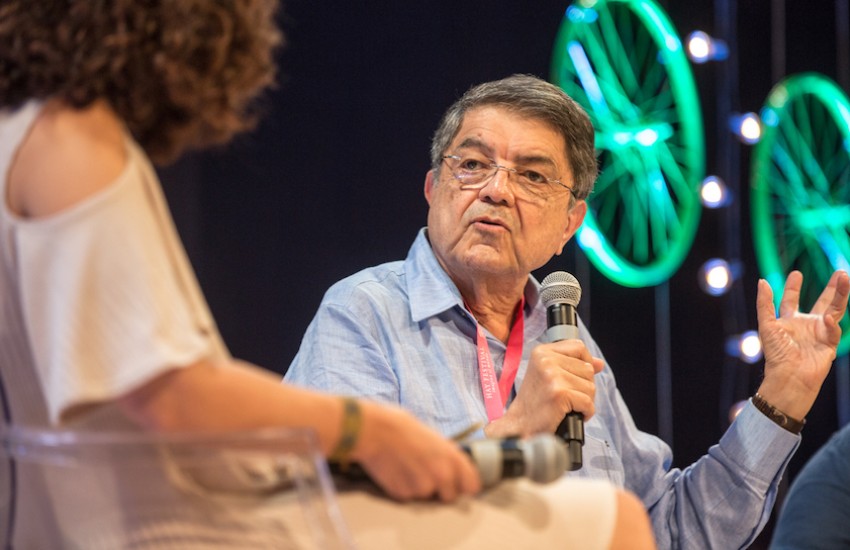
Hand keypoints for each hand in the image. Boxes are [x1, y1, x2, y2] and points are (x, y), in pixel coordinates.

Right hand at [351, 401, 480, 501]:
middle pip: (450, 496)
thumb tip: (448, 463)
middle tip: (426, 475)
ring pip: (427, 496)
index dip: (464, 484)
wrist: (371, 431)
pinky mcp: (404, 495)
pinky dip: (403, 488)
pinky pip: (408, 497)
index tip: (458, 483)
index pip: (472, 485)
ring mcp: (422, 487)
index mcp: (451, 456)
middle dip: (440, 489)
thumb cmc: (398, 425)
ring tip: (405, 467)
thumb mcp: (430, 435)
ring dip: (419, 488)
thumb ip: (443, 453)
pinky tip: (395, 471)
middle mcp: (441, 475)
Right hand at [485, 339, 603, 437]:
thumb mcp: (549, 375)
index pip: (578, 347)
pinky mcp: (559, 394)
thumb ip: (574, 364)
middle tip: (567, 397)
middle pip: (588, 369)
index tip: (576, 377)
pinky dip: (585, 413)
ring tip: (567, 406)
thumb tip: (600, 363)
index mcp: (542, 352)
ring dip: (585, 401)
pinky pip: (588, 403)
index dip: (585, 363)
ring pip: (590, 387)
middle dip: (584, 386)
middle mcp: (546, 360)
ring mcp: (552, 376)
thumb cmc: (535, 402)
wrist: (520, 425)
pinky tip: (571, 415)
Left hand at [756, 270, 849, 419]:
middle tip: (840, 273)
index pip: (791, 301)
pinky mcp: (829, 344)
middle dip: (831, 288)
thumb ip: (765, 304)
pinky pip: (833, 330)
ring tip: (845, 277)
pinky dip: (832, 324)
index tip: (796, 273)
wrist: (789, 377)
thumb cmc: (776, 354)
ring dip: (841, 294)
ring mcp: (820, 334)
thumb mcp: (767, 325)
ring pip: (834, 310)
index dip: (793, 288)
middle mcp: (806, 326)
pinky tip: (829, 319)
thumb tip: (762, 281)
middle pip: (821, 302)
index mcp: (789, 321)